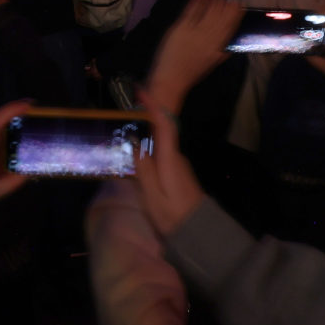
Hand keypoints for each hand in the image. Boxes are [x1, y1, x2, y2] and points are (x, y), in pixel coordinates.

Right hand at [133, 90, 206, 236]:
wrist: (199, 234)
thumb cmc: (173, 217)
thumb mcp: (152, 197)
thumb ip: (143, 170)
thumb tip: (135, 144)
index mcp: (170, 160)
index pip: (164, 125)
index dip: (154, 106)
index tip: (142, 91)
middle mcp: (177, 158)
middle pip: (161, 132)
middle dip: (146, 119)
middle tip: (125, 112)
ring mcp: (180, 166)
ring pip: (160, 145)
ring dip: (147, 136)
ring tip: (126, 133)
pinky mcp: (179, 174)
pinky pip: (162, 155)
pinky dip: (151, 150)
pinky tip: (138, 157)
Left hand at [145, 0, 239, 111]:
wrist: (171, 79)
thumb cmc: (192, 73)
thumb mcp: (212, 64)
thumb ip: (222, 53)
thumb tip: (232, 45)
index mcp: (217, 48)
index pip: (229, 27)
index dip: (234, 15)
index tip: (238, 6)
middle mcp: (207, 38)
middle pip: (219, 18)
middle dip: (224, 6)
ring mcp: (193, 32)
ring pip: (207, 13)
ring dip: (212, 2)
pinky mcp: (179, 28)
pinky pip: (190, 13)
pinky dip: (196, 3)